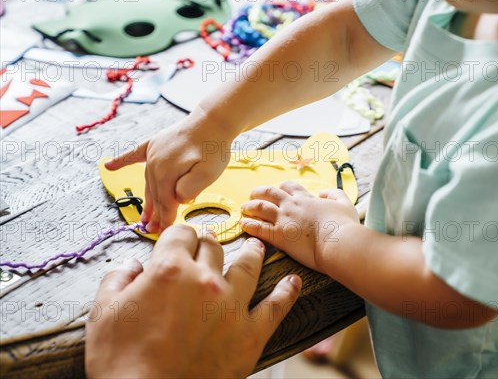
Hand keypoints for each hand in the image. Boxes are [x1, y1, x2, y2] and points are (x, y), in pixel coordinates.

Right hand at [85, 225, 301, 378]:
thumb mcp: (104, 313)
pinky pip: (276, 307)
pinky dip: (287, 292)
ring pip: (248, 265)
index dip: (178, 236)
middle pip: (213, 246)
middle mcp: (205, 280)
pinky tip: (293, 282)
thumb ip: (117, 280)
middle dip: (207, 244)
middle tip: (208, 246)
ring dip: (252, 252)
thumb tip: (131, 266)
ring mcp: (232, 306)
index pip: (181, 234)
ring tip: (256, 247)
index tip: (178, 241)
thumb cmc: (123, 363)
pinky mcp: (249, 334)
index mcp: (170, 270)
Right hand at [105, 111, 235, 232]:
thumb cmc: (213, 148)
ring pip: (149, 181)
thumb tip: (176, 198)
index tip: (165, 233)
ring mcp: (153, 152)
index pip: (165, 203)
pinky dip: (121, 161)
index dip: (166, 220)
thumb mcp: (209, 173)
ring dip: (147, 199)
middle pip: (155, 194)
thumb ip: (191, 188)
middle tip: (154, 230)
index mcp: (166, 174)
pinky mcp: (155, 143)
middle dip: (155, 214)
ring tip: (144, 216)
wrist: (213, 120)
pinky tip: (109, 166)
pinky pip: (134, 154)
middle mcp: (154, 164)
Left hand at [240, 181, 359, 272]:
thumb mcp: (345, 203)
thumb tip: (324, 192)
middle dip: (259, 192)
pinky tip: (242, 225)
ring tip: (244, 208)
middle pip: (270, 193)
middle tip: (253, 195)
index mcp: (307, 199)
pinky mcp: (279, 236)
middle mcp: (292, 206)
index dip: (282, 187)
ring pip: (260, 208)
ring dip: (250, 206)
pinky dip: (249, 225)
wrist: (339, 241)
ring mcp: (284, 220)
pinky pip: (259, 228)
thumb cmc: (344, 225)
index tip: (278, 190)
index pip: (289, 187)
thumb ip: (335, 194)